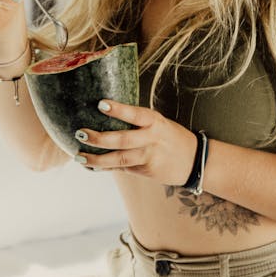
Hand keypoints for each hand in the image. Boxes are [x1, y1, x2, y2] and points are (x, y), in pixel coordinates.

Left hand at [75, 100, 196, 185]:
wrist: (195, 161)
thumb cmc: (171, 137)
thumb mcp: (159, 123)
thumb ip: (138, 121)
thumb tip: (106, 114)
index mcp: (155, 122)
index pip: (135, 114)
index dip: (118, 110)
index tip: (100, 104)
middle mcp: (151, 139)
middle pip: (122, 140)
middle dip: (99, 138)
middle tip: (80, 133)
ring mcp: (148, 158)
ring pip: (119, 159)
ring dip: (97, 159)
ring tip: (80, 156)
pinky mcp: (146, 172)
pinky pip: (122, 169)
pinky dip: (105, 167)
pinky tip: (91, 166)